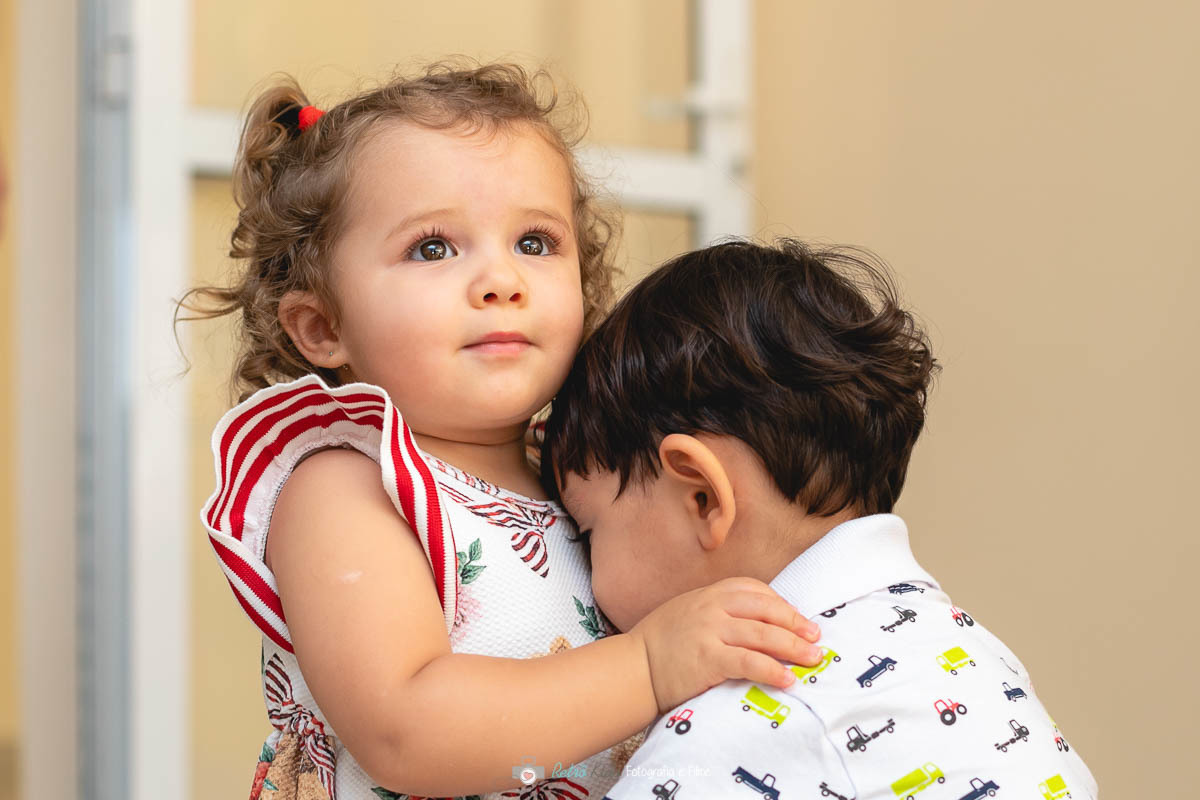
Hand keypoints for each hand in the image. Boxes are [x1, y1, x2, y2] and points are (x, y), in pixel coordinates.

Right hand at [627, 576, 822, 713]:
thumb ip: (717, 611)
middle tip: (816, 638)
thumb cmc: (661, 644)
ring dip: (793, 648)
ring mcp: (710, 631)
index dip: (780, 604)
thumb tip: (755, 623)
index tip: (797, 620)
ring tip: (813, 659)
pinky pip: (750, 661)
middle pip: (765, 609)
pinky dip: (772, 670)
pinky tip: (787, 679)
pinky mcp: (708, 658)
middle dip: (795, 623)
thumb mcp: (688, 613)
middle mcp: (712, 607)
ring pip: (763, 634)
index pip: (754, 589)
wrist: (633, 668)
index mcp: (709, 594)